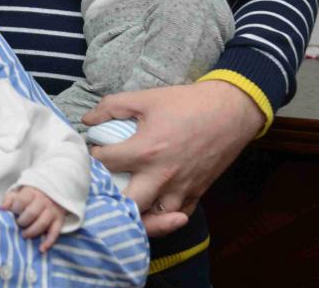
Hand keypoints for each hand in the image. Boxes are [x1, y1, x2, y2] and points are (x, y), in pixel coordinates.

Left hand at [0, 185, 64, 251]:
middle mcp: (43, 201)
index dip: (15, 209)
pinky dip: (48, 242)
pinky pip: (54, 233)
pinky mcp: (59, 221)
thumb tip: (2, 209)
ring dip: (32, 232)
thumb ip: (9, 199)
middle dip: (22, 222)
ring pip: (42, 224)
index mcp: (32, 193)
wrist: (51, 193)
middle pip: (32, 213)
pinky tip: (41, 249)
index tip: (13, 213)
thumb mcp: (18, 193)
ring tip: (24, 235)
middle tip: (18, 225)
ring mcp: (52, 211)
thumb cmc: (30, 196)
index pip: (21, 201)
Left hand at [82, 81, 262, 236]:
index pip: (105, 164)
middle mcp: (161, 176)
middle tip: (103, 188)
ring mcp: (180, 189)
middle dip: (110, 199)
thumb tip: (88, 120)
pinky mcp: (197, 193)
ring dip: (137, 214)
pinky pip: (176, 217)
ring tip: (125, 204)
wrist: (231, 111)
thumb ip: (112, 107)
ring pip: (154, 220)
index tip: (94, 152)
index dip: (93, 158)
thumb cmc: (187, 103)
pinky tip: (152, 206)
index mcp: (145, 151)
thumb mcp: (146, 98)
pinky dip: (163, 217)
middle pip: (126, 205)